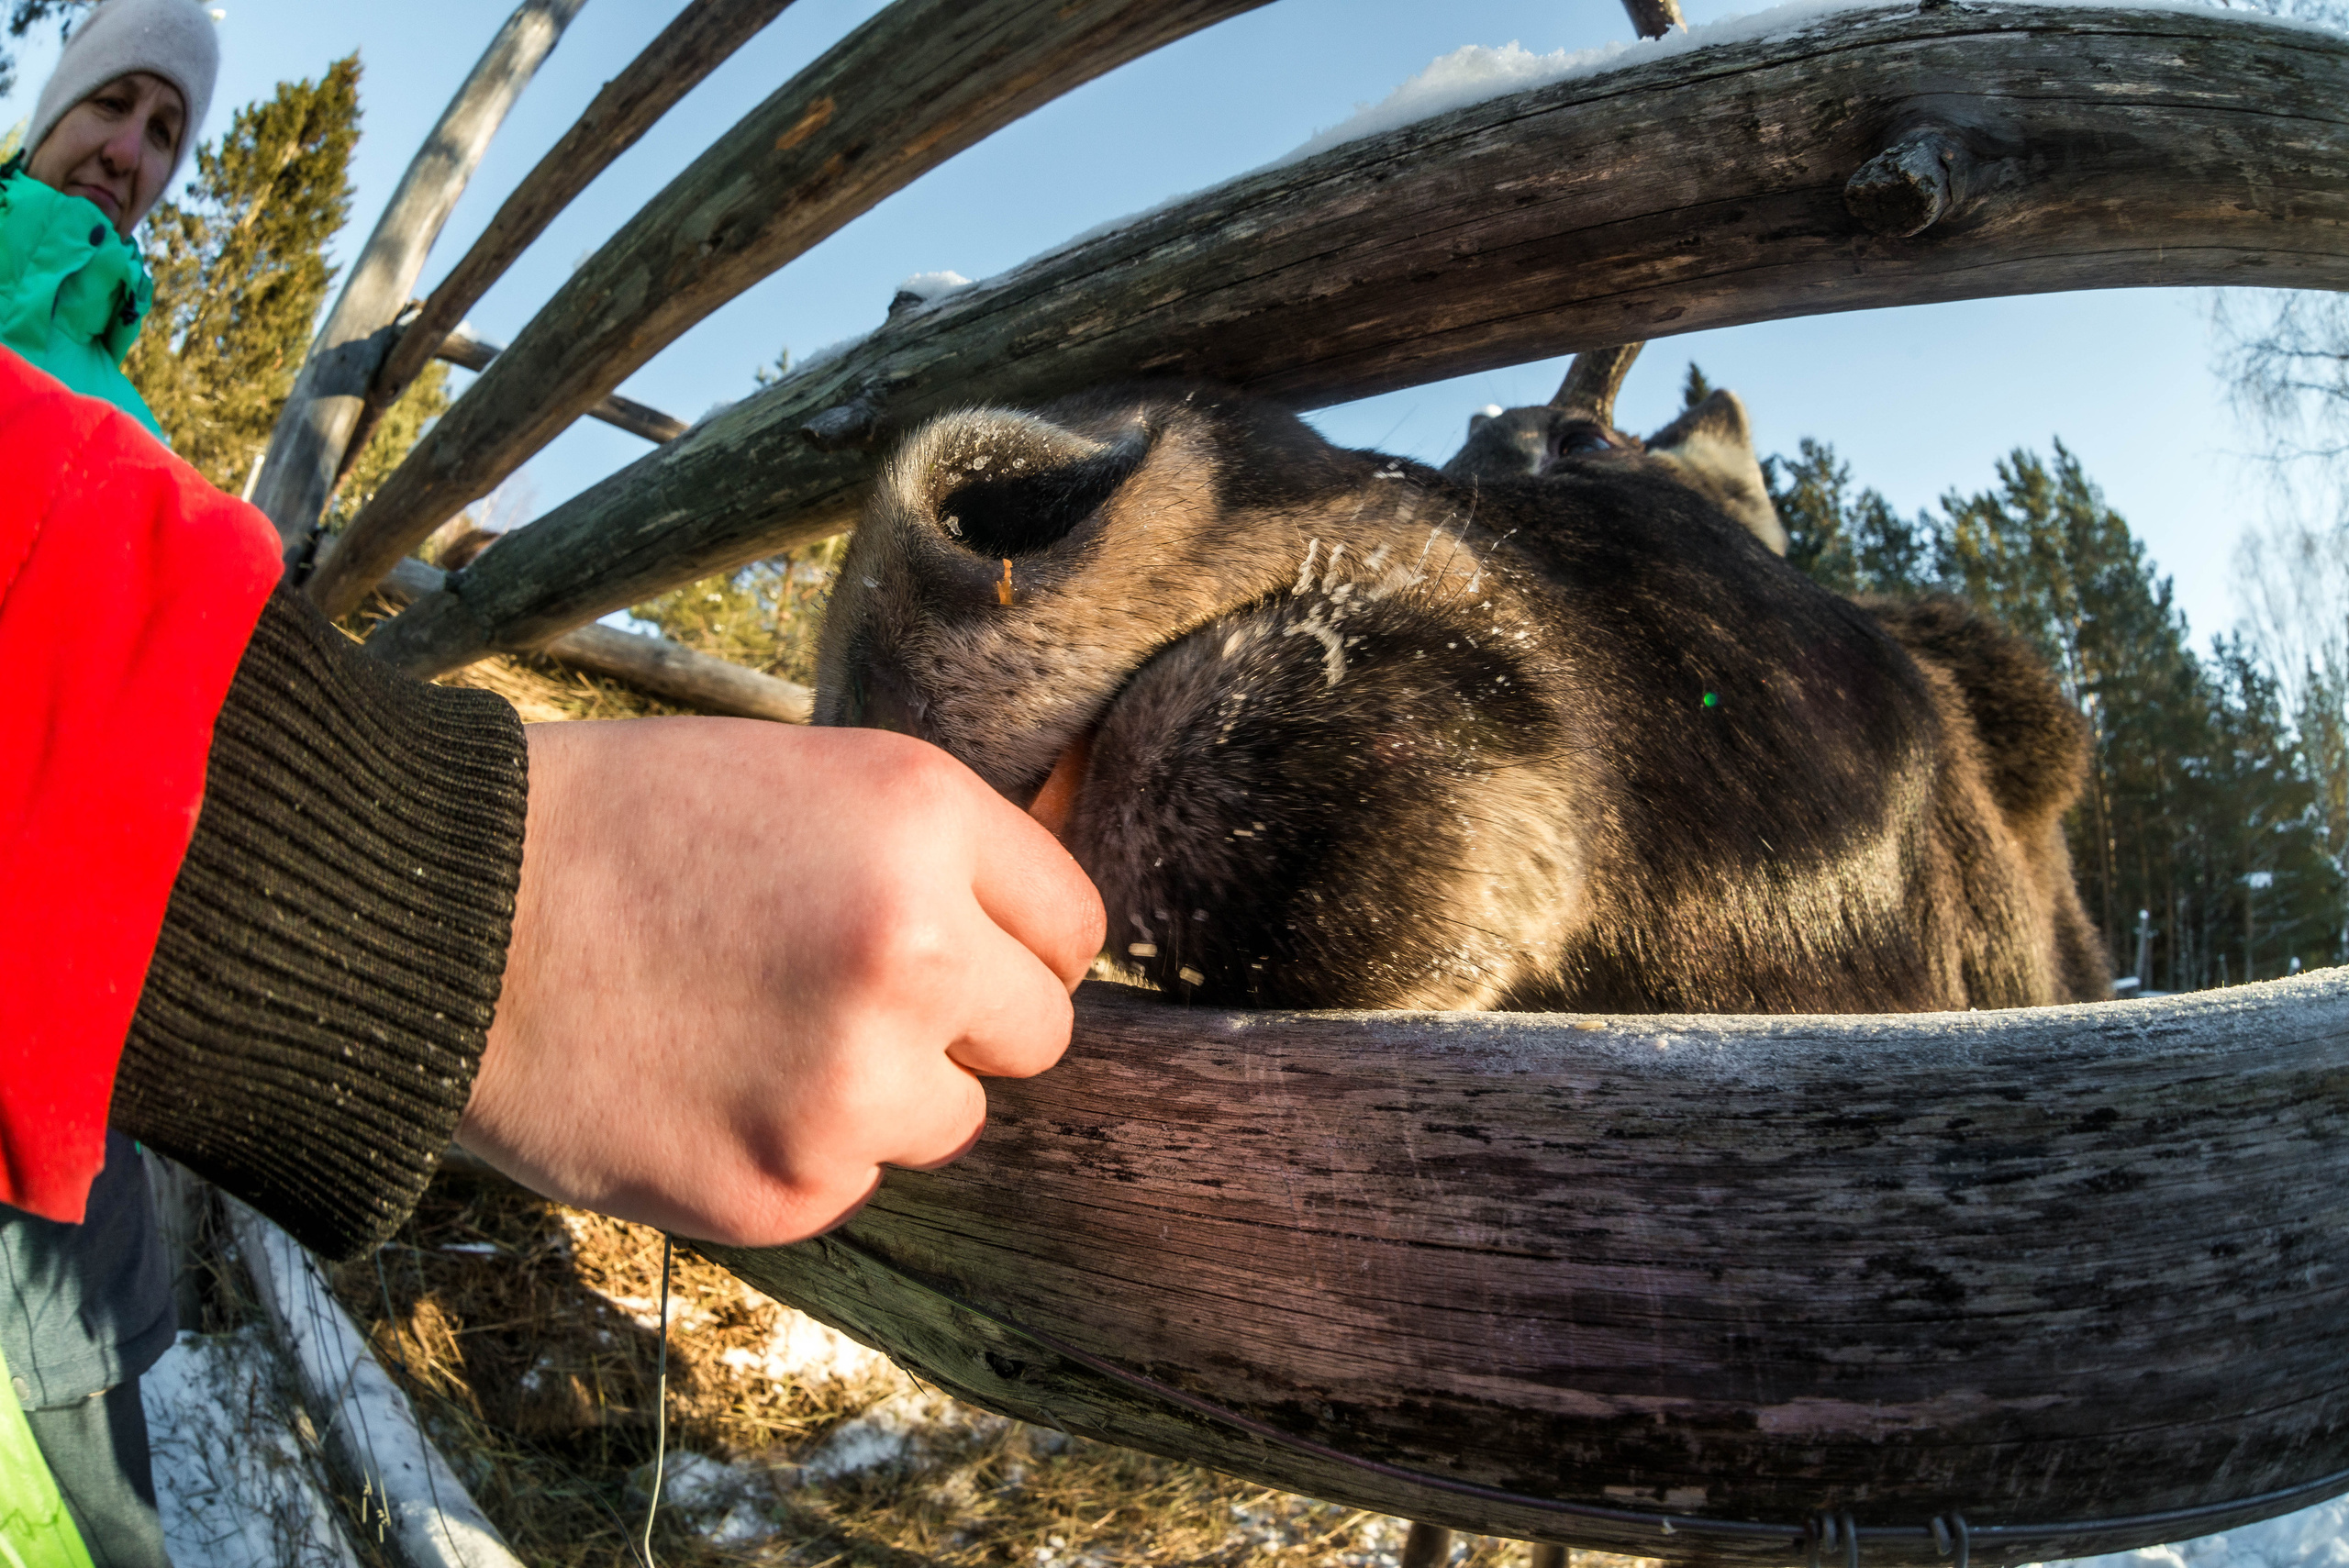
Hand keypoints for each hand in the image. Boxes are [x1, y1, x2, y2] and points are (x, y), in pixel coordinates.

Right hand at [457, 717, 1103, 1245]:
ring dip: (880, 1093)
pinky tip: (702, 1086)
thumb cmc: (615, 829)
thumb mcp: (805, 780)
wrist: (441, 920)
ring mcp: (854, 1081)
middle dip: (963, 1025)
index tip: (963, 950)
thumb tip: (1030, 941)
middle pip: (1038, 1035)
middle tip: (849, 997)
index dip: (1012, 941)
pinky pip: (850, 1179)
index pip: (1071, 927)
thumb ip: (930, 858)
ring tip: (752, 1032)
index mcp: (923, 818)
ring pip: (949, 1119)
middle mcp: (915, 949)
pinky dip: (794, 1149)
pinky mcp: (787, 1187)